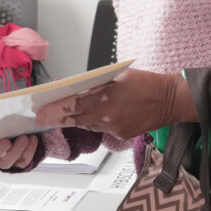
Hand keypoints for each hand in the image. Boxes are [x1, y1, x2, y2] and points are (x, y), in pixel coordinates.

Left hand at [34, 68, 194, 139]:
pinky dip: (93, 122)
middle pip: (75, 118)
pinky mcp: (121, 134)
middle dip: (56, 119)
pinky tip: (90, 117)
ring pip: (86, 124)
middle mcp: (109, 114)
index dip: (55, 110)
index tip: (40, 112)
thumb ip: (95, 83)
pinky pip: (100, 129)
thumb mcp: (117, 75)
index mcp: (107, 95)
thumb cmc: (146, 83)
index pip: (73, 104)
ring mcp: (115, 127)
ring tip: (58, 117)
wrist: (171, 100)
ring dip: (73, 120)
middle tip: (40, 119)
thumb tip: (74, 89)